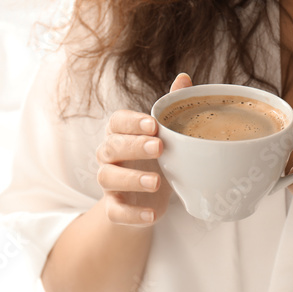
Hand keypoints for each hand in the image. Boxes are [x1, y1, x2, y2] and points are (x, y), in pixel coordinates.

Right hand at [95, 73, 192, 225]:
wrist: (147, 199)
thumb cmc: (155, 158)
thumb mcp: (165, 134)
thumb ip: (170, 107)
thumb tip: (184, 77)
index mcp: (120, 133)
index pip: (117, 121)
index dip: (132, 122)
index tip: (153, 124)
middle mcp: (109, 155)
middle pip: (112, 146)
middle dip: (134, 146)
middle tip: (160, 147)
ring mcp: (109, 182)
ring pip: (108, 178)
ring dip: (131, 179)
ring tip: (156, 181)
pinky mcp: (113, 208)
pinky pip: (115, 211)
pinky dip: (132, 214)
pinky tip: (152, 214)